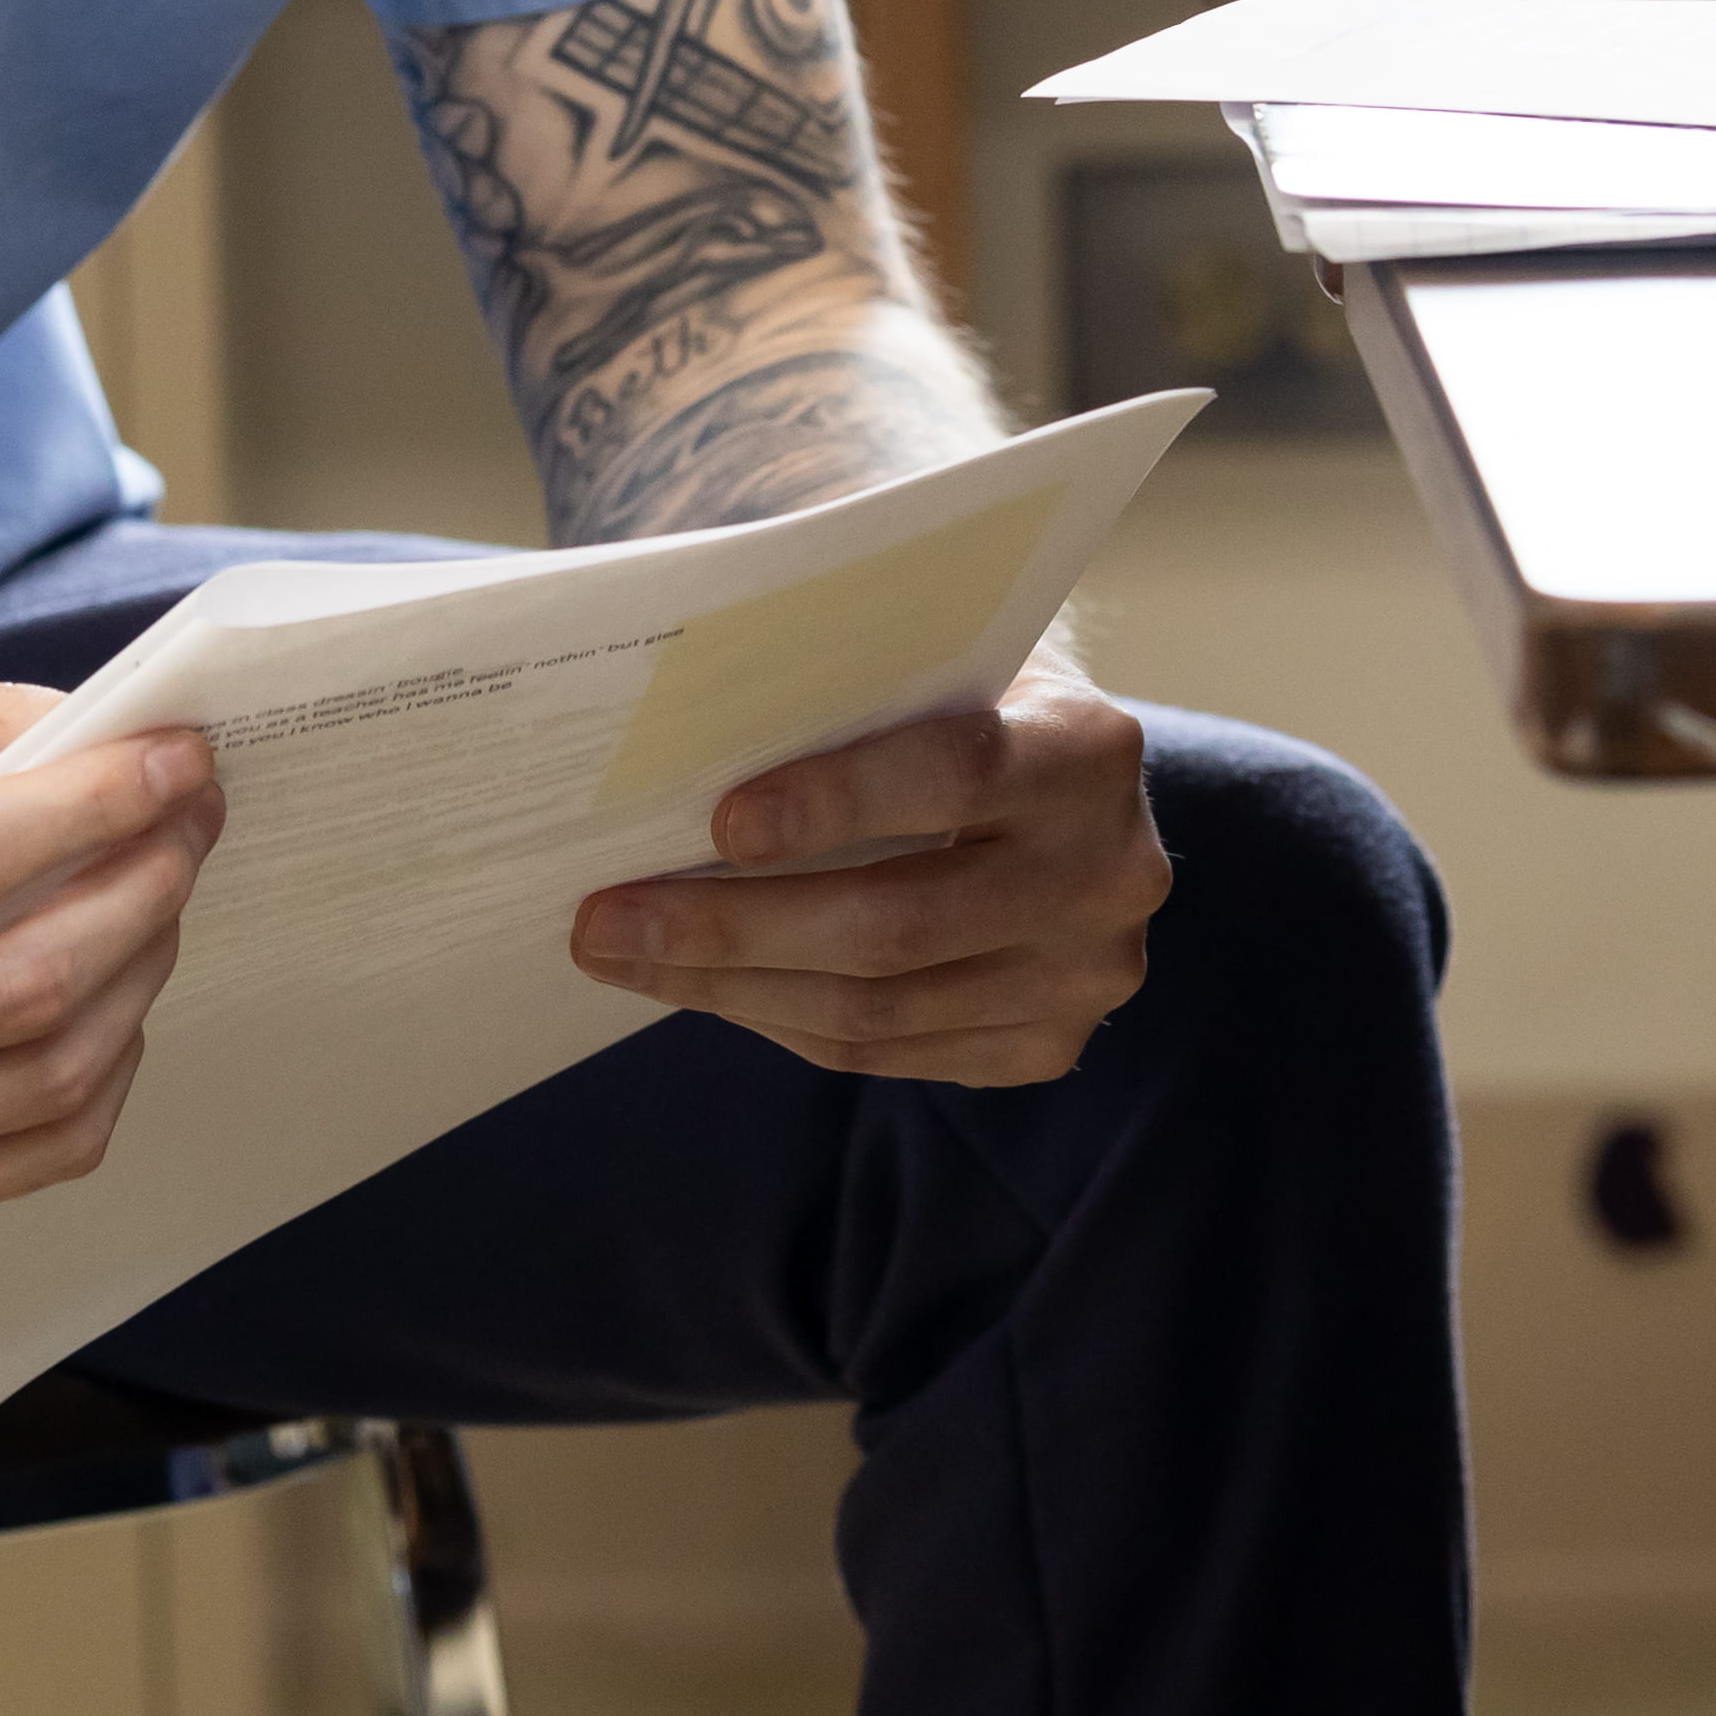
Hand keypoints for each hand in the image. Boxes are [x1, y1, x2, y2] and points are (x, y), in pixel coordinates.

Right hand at [0, 670, 222, 1235]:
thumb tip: (96, 741)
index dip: (97, 803)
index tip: (179, 757)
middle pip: (25, 983)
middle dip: (145, 887)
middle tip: (190, 820)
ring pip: (49, 1079)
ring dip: (140, 975)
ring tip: (157, 896)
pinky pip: (35, 1156)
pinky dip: (104, 1072)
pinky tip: (107, 999)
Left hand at [569, 677, 1164, 1084]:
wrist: (1057, 783)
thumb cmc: (956, 699)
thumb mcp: (930, 663)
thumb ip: (845, 686)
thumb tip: (670, 732)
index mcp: (1089, 748)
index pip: (957, 773)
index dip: (836, 801)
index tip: (718, 822)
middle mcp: (1110, 873)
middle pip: (900, 923)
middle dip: (732, 926)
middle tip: (605, 918)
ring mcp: (1086, 976)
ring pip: (879, 1009)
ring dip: (730, 987)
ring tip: (623, 954)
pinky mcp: (1047, 1045)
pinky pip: (887, 1053)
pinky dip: (779, 1017)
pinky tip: (704, 986)